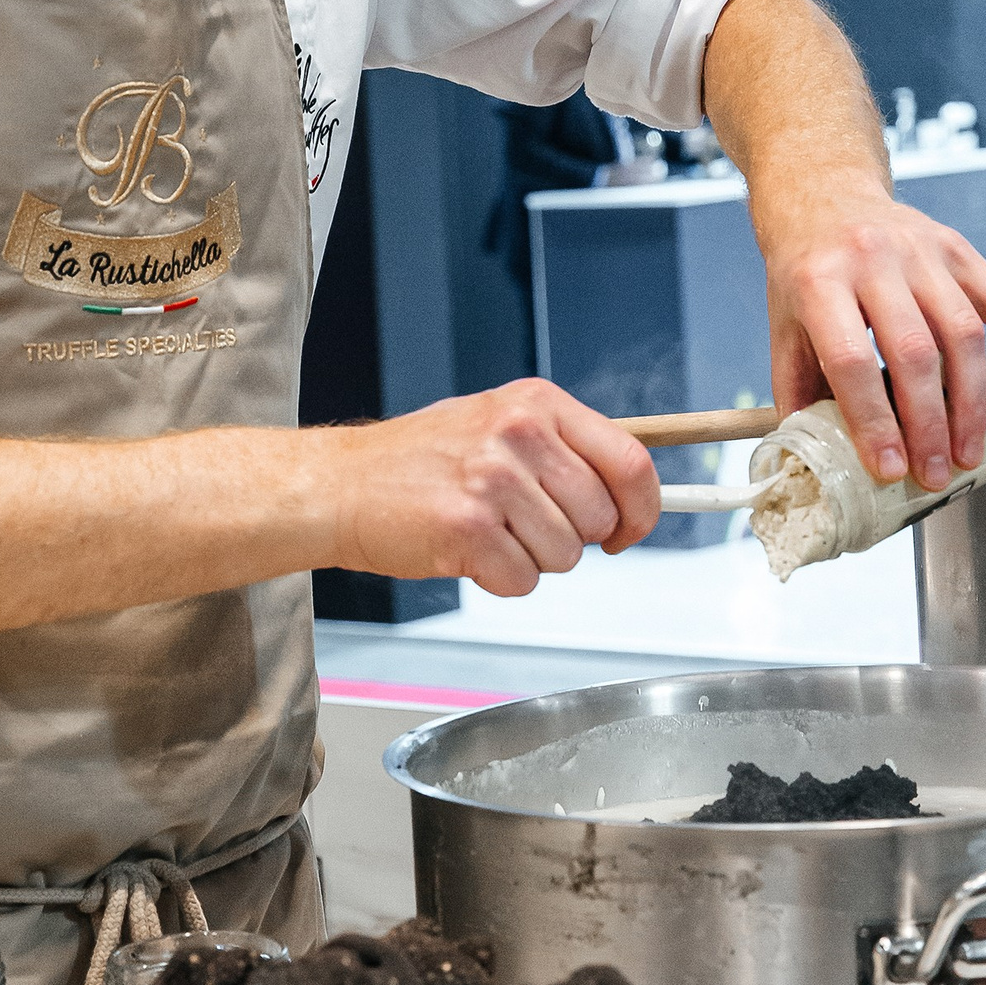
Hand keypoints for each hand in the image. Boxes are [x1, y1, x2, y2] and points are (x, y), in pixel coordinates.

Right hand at [326, 379, 659, 597]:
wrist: (341, 484)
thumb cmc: (420, 461)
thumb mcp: (498, 423)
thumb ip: (564, 447)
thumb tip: (635, 490)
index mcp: (536, 403)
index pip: (630, 461)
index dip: (644, 509)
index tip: (632, 530)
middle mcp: (518, 433)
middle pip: (600, 517)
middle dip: (572, 538)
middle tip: (524, 525)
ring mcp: (493, 479)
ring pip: (565, 556)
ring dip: (531, 558)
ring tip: (487, 531)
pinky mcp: (467, 527)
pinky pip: (522, 581)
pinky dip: (499, 579)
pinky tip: (466, 550)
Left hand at [760, 179, 985, 491]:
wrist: (825, 195)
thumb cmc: (804, 271)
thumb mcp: (782, 324)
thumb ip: (798, 388)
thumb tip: (816, 459)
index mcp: (817, 280)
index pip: (850, 359)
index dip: (872, 420)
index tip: (889, 470)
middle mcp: (873, 258)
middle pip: (913, 352)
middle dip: (929, 425)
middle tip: (938, 475)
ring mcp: (922, 249)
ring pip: (964, 333)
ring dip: (973, 403)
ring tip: (970, 452)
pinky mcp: (959, 248)